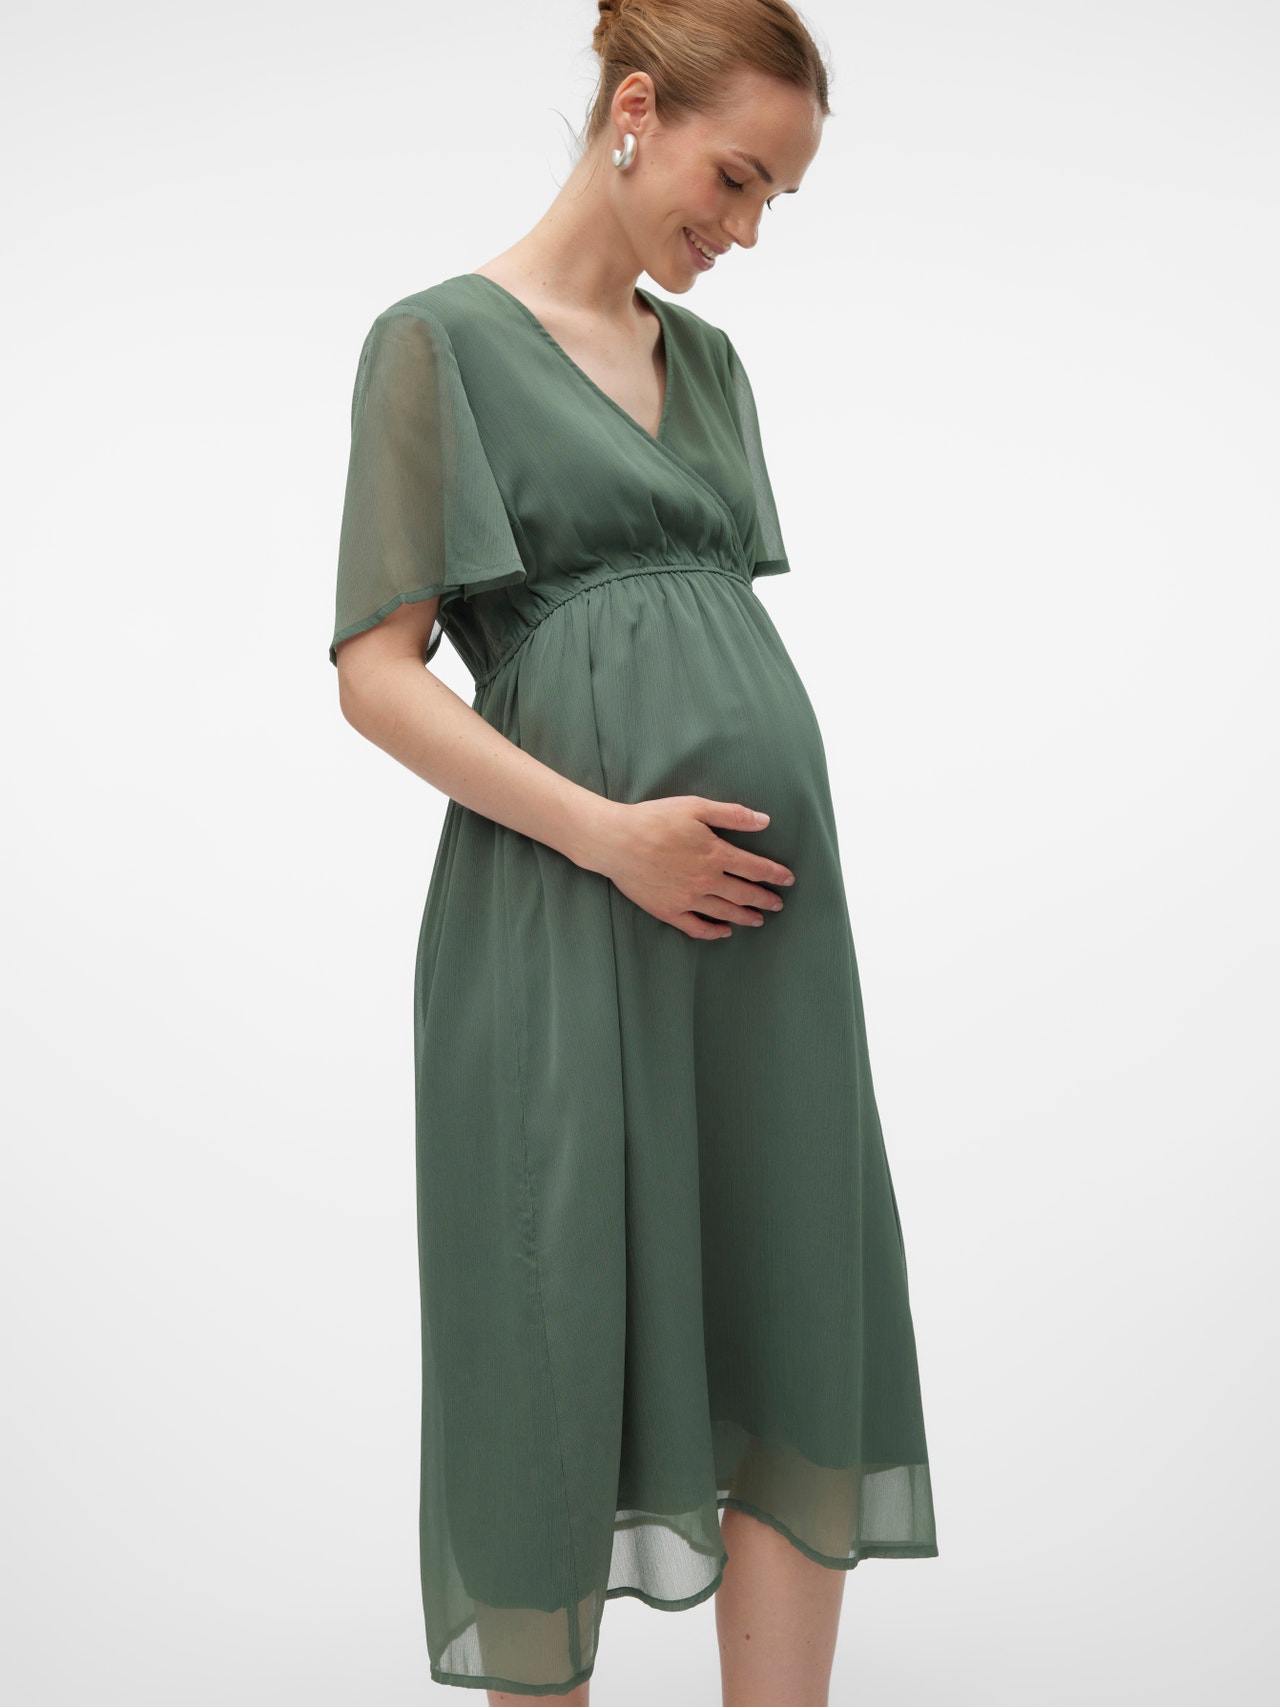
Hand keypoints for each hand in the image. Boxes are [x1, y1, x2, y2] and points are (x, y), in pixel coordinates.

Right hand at [589, 796, 794, 940]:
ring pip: (725, 912)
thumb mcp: (695, 807)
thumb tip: (764, 821)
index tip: (788, 879)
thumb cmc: (653, 818)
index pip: (755, 868)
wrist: (615, 841)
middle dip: (765, 899)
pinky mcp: (668, 911)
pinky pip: (697, 927)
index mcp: (715, 854)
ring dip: (745, 917)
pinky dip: (714, 932)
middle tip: (778, 904)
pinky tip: (724, 932)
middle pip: (744, 894)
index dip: (775, 874)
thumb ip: (731, 815)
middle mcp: (706, 880)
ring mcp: (688, 899)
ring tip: (758, 920)